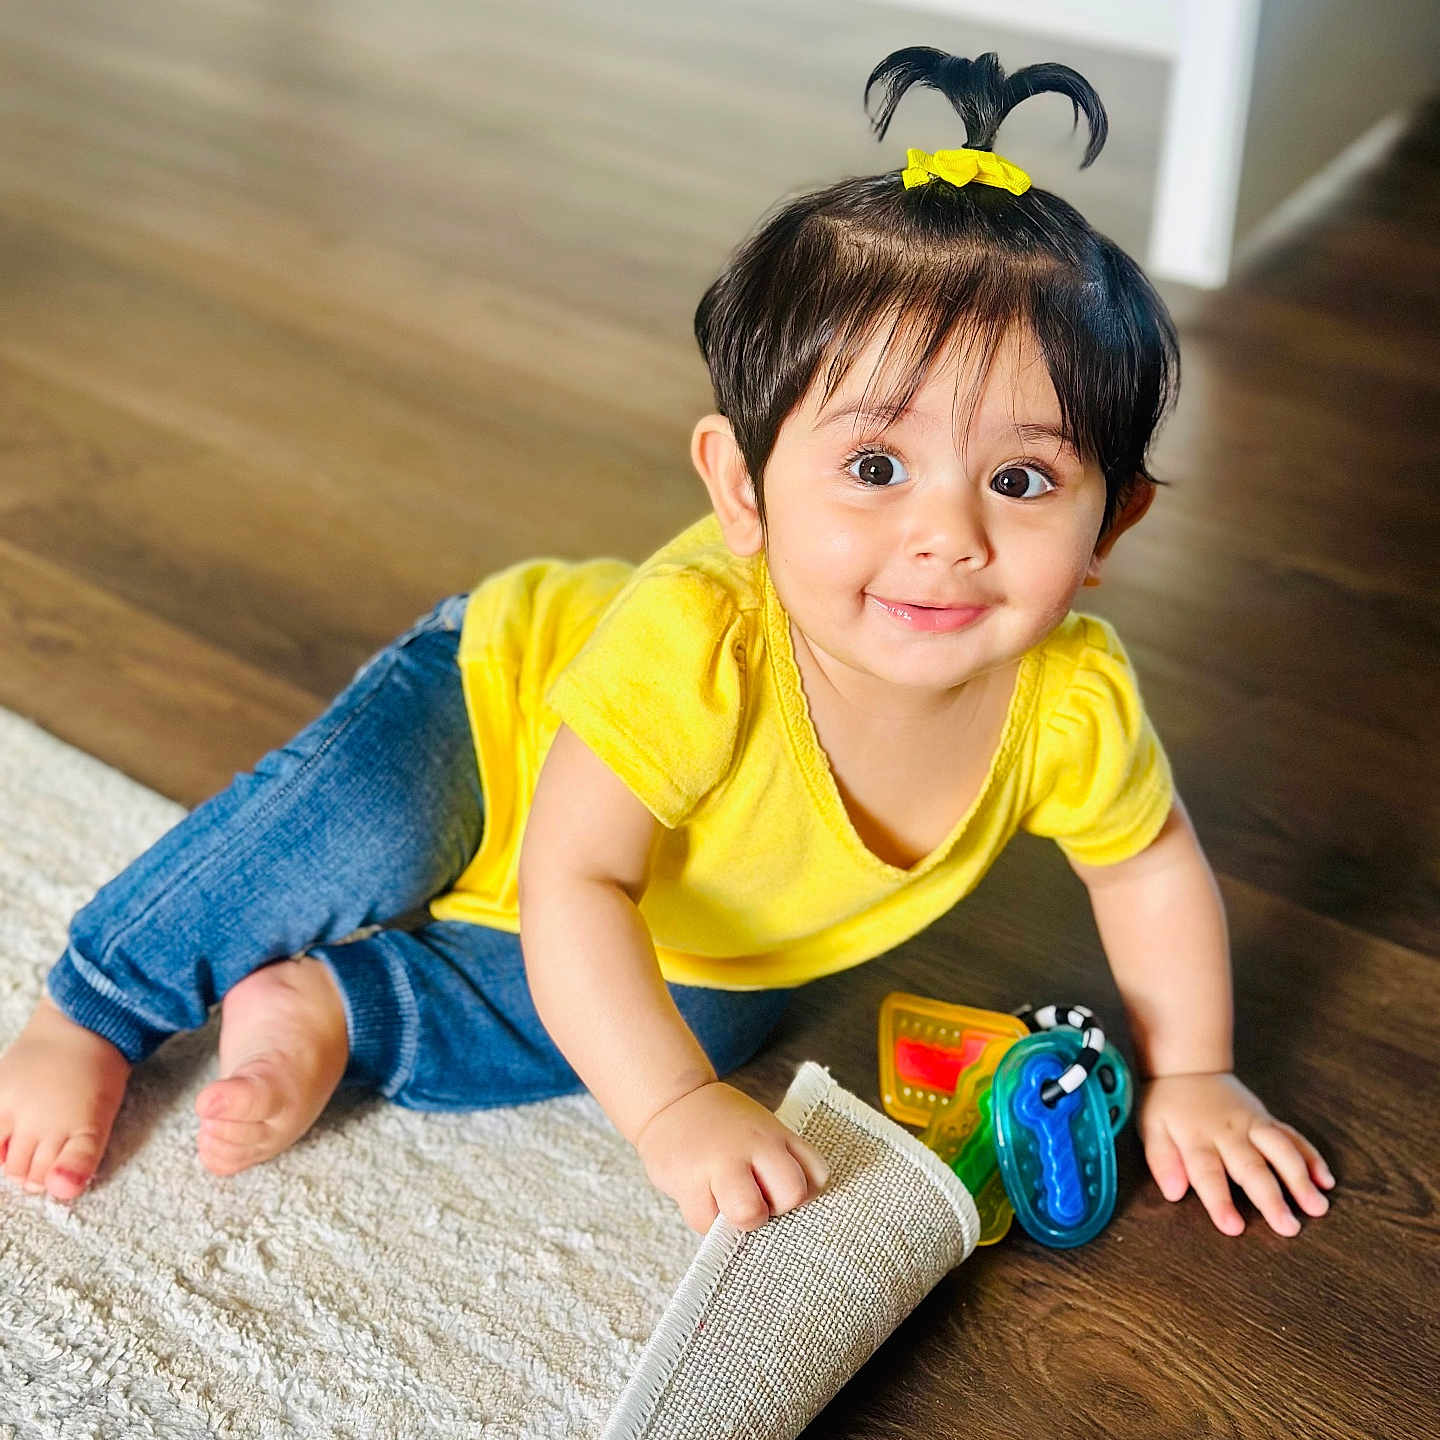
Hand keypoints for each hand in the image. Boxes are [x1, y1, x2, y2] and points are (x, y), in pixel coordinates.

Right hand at [634, 1080, 830, 1233]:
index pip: (817, 1177)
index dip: (802, 1194)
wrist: (672, 1101)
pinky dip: (705, 1217)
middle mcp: (753, 1145)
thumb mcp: (763, 1130)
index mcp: (776, 1135)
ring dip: (739, 1218)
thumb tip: (796, 1213)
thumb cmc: (723, 1125)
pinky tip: (700, 1194)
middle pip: (792, 1194)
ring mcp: (721, 1161)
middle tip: (755, 1199)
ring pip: (750, 1214)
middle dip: (775, 1210)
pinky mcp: (688, 1180)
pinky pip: (706, 1222)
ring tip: (726, 1201)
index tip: (780, 1189)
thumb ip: (784, 1162)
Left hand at [1138, 1072, 1334, 1236]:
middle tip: (1289, 1228)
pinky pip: (1293, 1137)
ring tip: (1317, 1207)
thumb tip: (1173, 1192)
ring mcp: (1252, 1124)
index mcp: (1196, 1137)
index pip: (1207, 1173)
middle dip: (1271, 1198)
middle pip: (1251, 1167)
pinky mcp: (1268, 1120)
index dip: (1220, 1201)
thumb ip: (1161, 1158)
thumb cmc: (1168, 1105)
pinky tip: (1325, 1180)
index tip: (1234, 1228)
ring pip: (1280, 1150)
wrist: (1189, 1066)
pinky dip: (1311, 1157)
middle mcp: (1228, 1132)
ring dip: (1300, 1179)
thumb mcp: (1151, 1127)